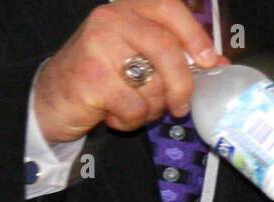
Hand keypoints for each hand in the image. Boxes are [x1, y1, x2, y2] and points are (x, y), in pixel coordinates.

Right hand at [33, 0, 229, 143]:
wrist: (55, 96)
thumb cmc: (104, 77)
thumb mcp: (138, 58)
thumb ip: (173, 55)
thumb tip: (218, 63)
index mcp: (127, 11)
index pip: (168, 8)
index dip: (194, 35)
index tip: (211, 61)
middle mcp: (111, 20)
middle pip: (167, 50)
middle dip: (181, 85)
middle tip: (179, 106)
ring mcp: (98, 46)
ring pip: (153, 84)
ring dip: (151, 108)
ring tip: (132, 105)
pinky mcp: (92, 77)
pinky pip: (134, 107)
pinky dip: (131, 120)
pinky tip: (115, 113)